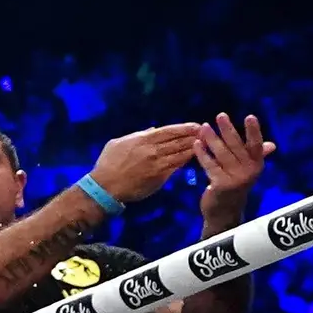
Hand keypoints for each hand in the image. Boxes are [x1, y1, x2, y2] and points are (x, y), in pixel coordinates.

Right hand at [87, 123, 207, 211]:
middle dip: (194, 136)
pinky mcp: (160, 176)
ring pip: (181, 153)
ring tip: (206, 144)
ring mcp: (157, 163)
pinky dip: (186, 160)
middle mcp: (152, 150)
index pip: (169, 130)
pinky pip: (177, 166)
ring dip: (195, 148)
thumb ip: (136, 135)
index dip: (185, 128)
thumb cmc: (107, 164)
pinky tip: (194, 157)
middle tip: (207, 133)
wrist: (105, 187)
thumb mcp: (117, 143)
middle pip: (179, 140)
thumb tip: (152, 129)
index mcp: (142, 139)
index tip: (196, 125)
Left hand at [191, 111, 271, 224]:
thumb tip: (272, 145)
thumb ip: (257, 157)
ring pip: (221, 154)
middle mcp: (249, 171)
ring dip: (212, 139)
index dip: (254, 131)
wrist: (224, 212)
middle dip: (228, 130)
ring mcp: (235, 179)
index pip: (256, 145)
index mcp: (257, 165)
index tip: (250, 116)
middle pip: (237, 146)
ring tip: (204, 127)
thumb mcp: (248, 172)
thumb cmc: (234, 186)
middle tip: (220, 115)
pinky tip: (196, 144)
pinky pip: (210, 165)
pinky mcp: (220, 185)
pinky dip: (202, 154)